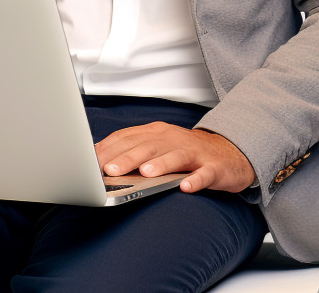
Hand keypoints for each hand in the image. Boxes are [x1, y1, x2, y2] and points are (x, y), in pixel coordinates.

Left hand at [94, 122, 254, 193]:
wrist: (227, 153)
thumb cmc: (186, 152)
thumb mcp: (157, 146)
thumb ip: (131, 149)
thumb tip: (97, 156)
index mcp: (157, 133)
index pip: (129, 138)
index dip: (109, 149)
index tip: (91, 163)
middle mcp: (173, 139)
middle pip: (149, 146)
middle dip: (128, 157)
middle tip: (110, 170)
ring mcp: (194, 153)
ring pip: (175, 156)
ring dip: (160, 164)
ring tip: (144, 174)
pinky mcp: (213, 167)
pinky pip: (204, 174)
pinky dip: (195, 180)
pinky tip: (186, 186)